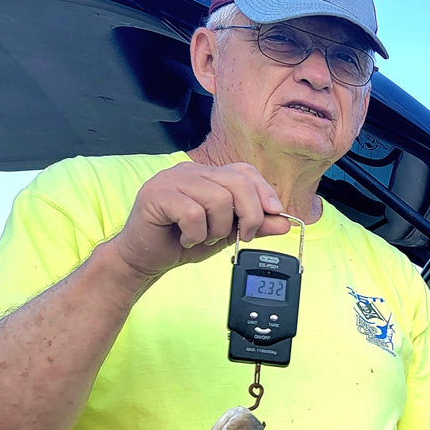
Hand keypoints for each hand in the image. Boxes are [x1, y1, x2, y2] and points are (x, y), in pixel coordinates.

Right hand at [109, 162, 292, 280]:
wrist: (145, 258)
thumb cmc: (182, 241)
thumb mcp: (227, 233)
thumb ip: (254, 225)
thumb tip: (284, 222)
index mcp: (208, 175)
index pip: (244, 171)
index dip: (264, 191)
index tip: (274, 214)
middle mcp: (190, 171)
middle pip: (237, 183)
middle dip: (249, 215)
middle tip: (242, 236)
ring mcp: (171, 180)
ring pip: (218, 199)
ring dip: (218, 228)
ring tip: (203, 237)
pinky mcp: (156, 194)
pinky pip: (193, 212)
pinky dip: (196, 234)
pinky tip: (186, 239)